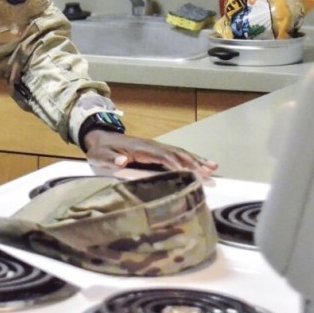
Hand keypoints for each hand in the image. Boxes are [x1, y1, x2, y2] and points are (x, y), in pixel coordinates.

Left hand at [83, 131, 217, 177]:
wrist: (100, 138)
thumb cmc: (101, 150)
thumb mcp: (100, 156)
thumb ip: (110, 159)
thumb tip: (122, 161)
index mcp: (140, 148)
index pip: (161, 156)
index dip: (175, 165)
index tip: (188, 175)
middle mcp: (151, 145)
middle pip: (175, 153)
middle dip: (192, 163)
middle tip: (208, 173)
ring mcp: (155, 147)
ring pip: (180, 152)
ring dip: (196, 160)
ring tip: (213, 167)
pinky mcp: (157, 150)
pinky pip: (177, 154)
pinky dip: (191, 159)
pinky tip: (203, 164)